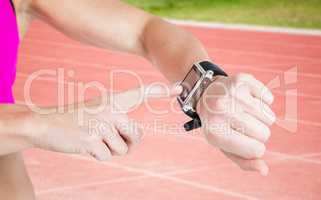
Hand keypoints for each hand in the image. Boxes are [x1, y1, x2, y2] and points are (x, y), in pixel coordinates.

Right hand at [27, 84, 180, 160]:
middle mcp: (110, 110)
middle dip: (128, 143)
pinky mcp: (92, 140)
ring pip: (123, 149)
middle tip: (111, 139)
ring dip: (111, 149)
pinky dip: (98, 155)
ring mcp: (101, 125)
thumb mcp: (98, 111)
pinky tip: (85, 145)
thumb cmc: (74, 119)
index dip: (160, 91)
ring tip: (94, 139)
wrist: (43, 124)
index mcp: (112, 100)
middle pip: (137, 135)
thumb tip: (136, 140)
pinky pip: (107, 156)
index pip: (140, 93)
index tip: (179, 88)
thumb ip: (119, 121)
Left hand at [198, 73, 275, 174]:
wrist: (206, 95)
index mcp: (215, 133)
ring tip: (244, 112)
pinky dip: (263, 100)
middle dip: (259, 132)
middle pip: (264, 133)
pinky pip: (268, 98)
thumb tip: (265, 170)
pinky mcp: (240, 80)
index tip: (243, 139)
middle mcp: (220, 112)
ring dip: (261, 117)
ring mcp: (230, 95)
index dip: (255, 147)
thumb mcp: (226, 146)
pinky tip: (247, 99)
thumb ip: (244, 161)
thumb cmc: (219, 124)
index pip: (256, 149)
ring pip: (269, 116)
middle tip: (242, 124)